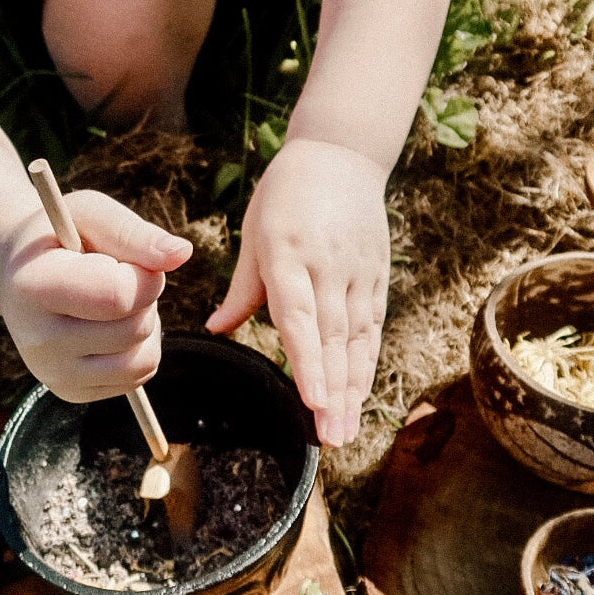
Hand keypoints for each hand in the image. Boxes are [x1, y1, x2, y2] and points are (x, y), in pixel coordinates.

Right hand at [0, 189, 191, 401]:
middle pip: (134, 329)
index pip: (118, 296)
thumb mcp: (90, 215)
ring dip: (145, 325)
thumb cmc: (62, 236)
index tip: (132, 260)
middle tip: (115, 276)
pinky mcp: (69, 392)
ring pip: (142, 361)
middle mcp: (36, 340)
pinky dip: (138, 348)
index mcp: (33, 288)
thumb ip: (133, 232)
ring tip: (114, 301)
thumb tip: (181, 253)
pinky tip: (110, 325)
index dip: (145, 274)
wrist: (22, 271)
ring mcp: (51, 373)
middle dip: (144, 297)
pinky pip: (137, 378)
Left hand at [205, 139, 388, 445]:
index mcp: (288, 252)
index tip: (311, 400)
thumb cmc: (285, 194)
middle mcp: (327, 266)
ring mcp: (357, 271)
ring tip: (344, 432)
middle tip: (328, 439)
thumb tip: (216, 328)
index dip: (307, 360)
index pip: (299, 315)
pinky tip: (359, 397)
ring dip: (351, 389)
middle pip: (332, 338)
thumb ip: (242, 287)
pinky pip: (371, 328)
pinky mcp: (377, 275)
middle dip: (331, 393)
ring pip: (356, 339)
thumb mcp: (255, 232)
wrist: (341, 155)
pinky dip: (366, 365)